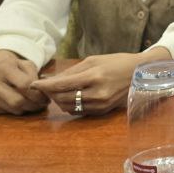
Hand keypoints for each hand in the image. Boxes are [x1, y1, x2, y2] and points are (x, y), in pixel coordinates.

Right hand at [0, 50, 48, 114]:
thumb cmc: (13, 66)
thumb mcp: (26, 64)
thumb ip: (35, 76)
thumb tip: (41, 93)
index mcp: (3, 68)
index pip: (24, 85)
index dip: (38, 94)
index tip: (46, 97)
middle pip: (18, 101)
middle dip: (34, 104)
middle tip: (42, 104)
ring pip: (13, 109)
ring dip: (27, 108)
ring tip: (34, 103)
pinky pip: (6, 112)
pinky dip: (17, 110)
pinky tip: (21, 104)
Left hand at [31, 47, 169, 116]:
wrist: (140, 73)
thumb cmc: (116, 62)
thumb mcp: (93, 60)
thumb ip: (72, 71)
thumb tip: (51, 80)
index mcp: (94, 76)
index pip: (62, 84)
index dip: (44, 86)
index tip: (33, 84)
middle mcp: (97, 93)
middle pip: (62, 98)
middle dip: (49, 93)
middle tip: (43, 87)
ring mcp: (100, 104)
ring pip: (68, 106)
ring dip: (58, 100)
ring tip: (55, 91)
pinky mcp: (102, 111)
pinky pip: (79, 111)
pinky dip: (70, 104)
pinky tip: (70, 96)